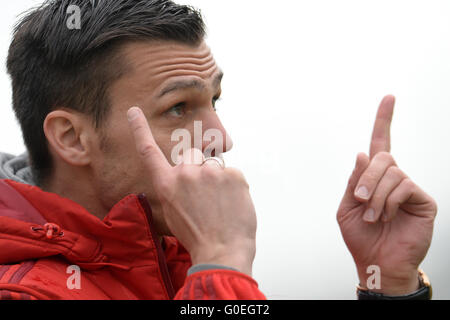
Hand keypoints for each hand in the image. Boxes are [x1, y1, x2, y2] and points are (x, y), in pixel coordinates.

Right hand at [127, 107, 256, 275]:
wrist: (221, 253)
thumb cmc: (197, 237)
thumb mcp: (174, 214)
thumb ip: (177, 189)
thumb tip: (189, 177)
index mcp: (167, 185)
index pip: (149, 152)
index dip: (140, 130)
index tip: (134, 111)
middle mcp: (185, 173)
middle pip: (192, 155)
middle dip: (198, 168)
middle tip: (206, 196)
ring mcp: (209, 172)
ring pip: (215, 166)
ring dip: (218, 180)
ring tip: (221, 206)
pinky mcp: (233, 174)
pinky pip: (234, 174)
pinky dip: (235, 188)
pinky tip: (233, 206)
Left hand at [337, 95, 436, 294]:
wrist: (376, 263)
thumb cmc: (361, 237)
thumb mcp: (347, 207)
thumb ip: (354, 181)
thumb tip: (362, 152)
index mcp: (374, 179)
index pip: (380, 144)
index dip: (384, 120)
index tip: (389, 97)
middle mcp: (393, 179)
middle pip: (382, 157)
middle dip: (366, 177)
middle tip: (360, 200)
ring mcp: (410, 188)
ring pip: (392, 172)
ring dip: (376, 195)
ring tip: (373, 216)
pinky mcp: (423, 200)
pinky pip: (404, 186)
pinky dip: (390, 201)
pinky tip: (388, 216)